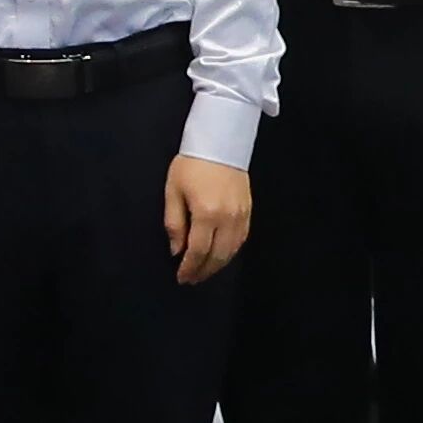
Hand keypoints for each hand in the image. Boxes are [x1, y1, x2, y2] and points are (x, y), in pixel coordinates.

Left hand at [163, 154, 252, 285]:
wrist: (220, 143)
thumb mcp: (173, 191)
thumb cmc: (191, 164)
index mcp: (206, 213)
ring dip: (217, 265)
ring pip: (232, 251)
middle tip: (191, 280)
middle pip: (217, 256)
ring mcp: (241, 216)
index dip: (189, 268)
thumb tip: (177, 250)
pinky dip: (230, 253)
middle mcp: (227, 218)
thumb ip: (174, 223)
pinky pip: (241, 240)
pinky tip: (220, 257)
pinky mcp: (249, 211)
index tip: (181, 277)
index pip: (198, 251)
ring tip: (204, 272)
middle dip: (203, 271)